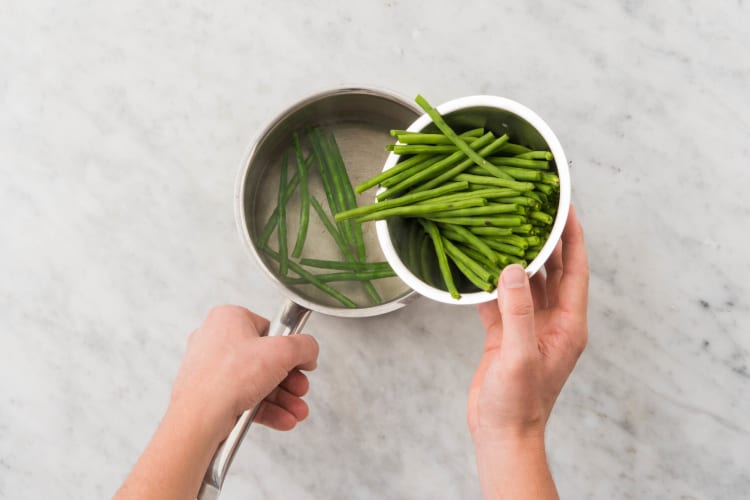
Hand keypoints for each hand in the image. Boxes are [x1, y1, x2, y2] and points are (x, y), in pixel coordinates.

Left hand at [169, 305, 319, 440]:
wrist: (199, 418)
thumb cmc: (228, 378)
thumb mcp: (282, 352)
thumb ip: (304, 346)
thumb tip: (309, 351)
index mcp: (228, 318)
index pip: (269, 329)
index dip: (289, 348)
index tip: (300, 362)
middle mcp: (216, 340)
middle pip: (265, 360)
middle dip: (289, 380)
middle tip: (301, 389)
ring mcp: (211, 368)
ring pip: (256, 382)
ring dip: (282, 398)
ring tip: (297, 411)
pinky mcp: (209, 394)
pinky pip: (243, 398)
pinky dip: (265, 409)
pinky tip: (283, 419)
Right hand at [467, 206, 588, 498]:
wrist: (502, 434)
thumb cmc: (518, 403)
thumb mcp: (520, 355)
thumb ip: (517, 311)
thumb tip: (514, 269)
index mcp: (568, 324)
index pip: (575, 270)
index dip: (572, 238)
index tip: (565, 208)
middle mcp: (552, 322)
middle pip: (553, 271)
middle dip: (545, 241)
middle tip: (532, 210)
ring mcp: (529, 328)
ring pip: (526, 283)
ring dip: (517, 259)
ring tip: (503, 230)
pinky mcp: (506, 336)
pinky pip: (501, 301)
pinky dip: (490, 284)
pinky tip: (476, 268)